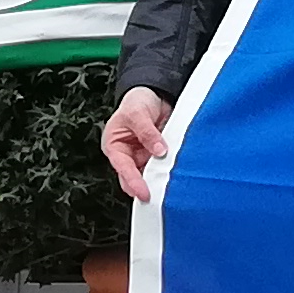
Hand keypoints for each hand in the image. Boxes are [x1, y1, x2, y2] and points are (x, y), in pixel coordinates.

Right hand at [100, 87, 173, 202]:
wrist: (154, 94)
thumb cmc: (137, 101)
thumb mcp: (137, 113)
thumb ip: (147, 133)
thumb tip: (159, 151)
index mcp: (115, 146)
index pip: (123, 168)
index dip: (133, 182)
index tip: (143, 193)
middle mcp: (128, 155)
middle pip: (136, 177)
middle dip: (146, 187)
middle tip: (159, 198)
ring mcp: (143, 156)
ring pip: (150, 174)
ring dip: (159, 180)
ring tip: (171, 190)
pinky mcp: (158, 155)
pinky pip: (163, 166)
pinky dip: (169, 172)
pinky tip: (178, 177)